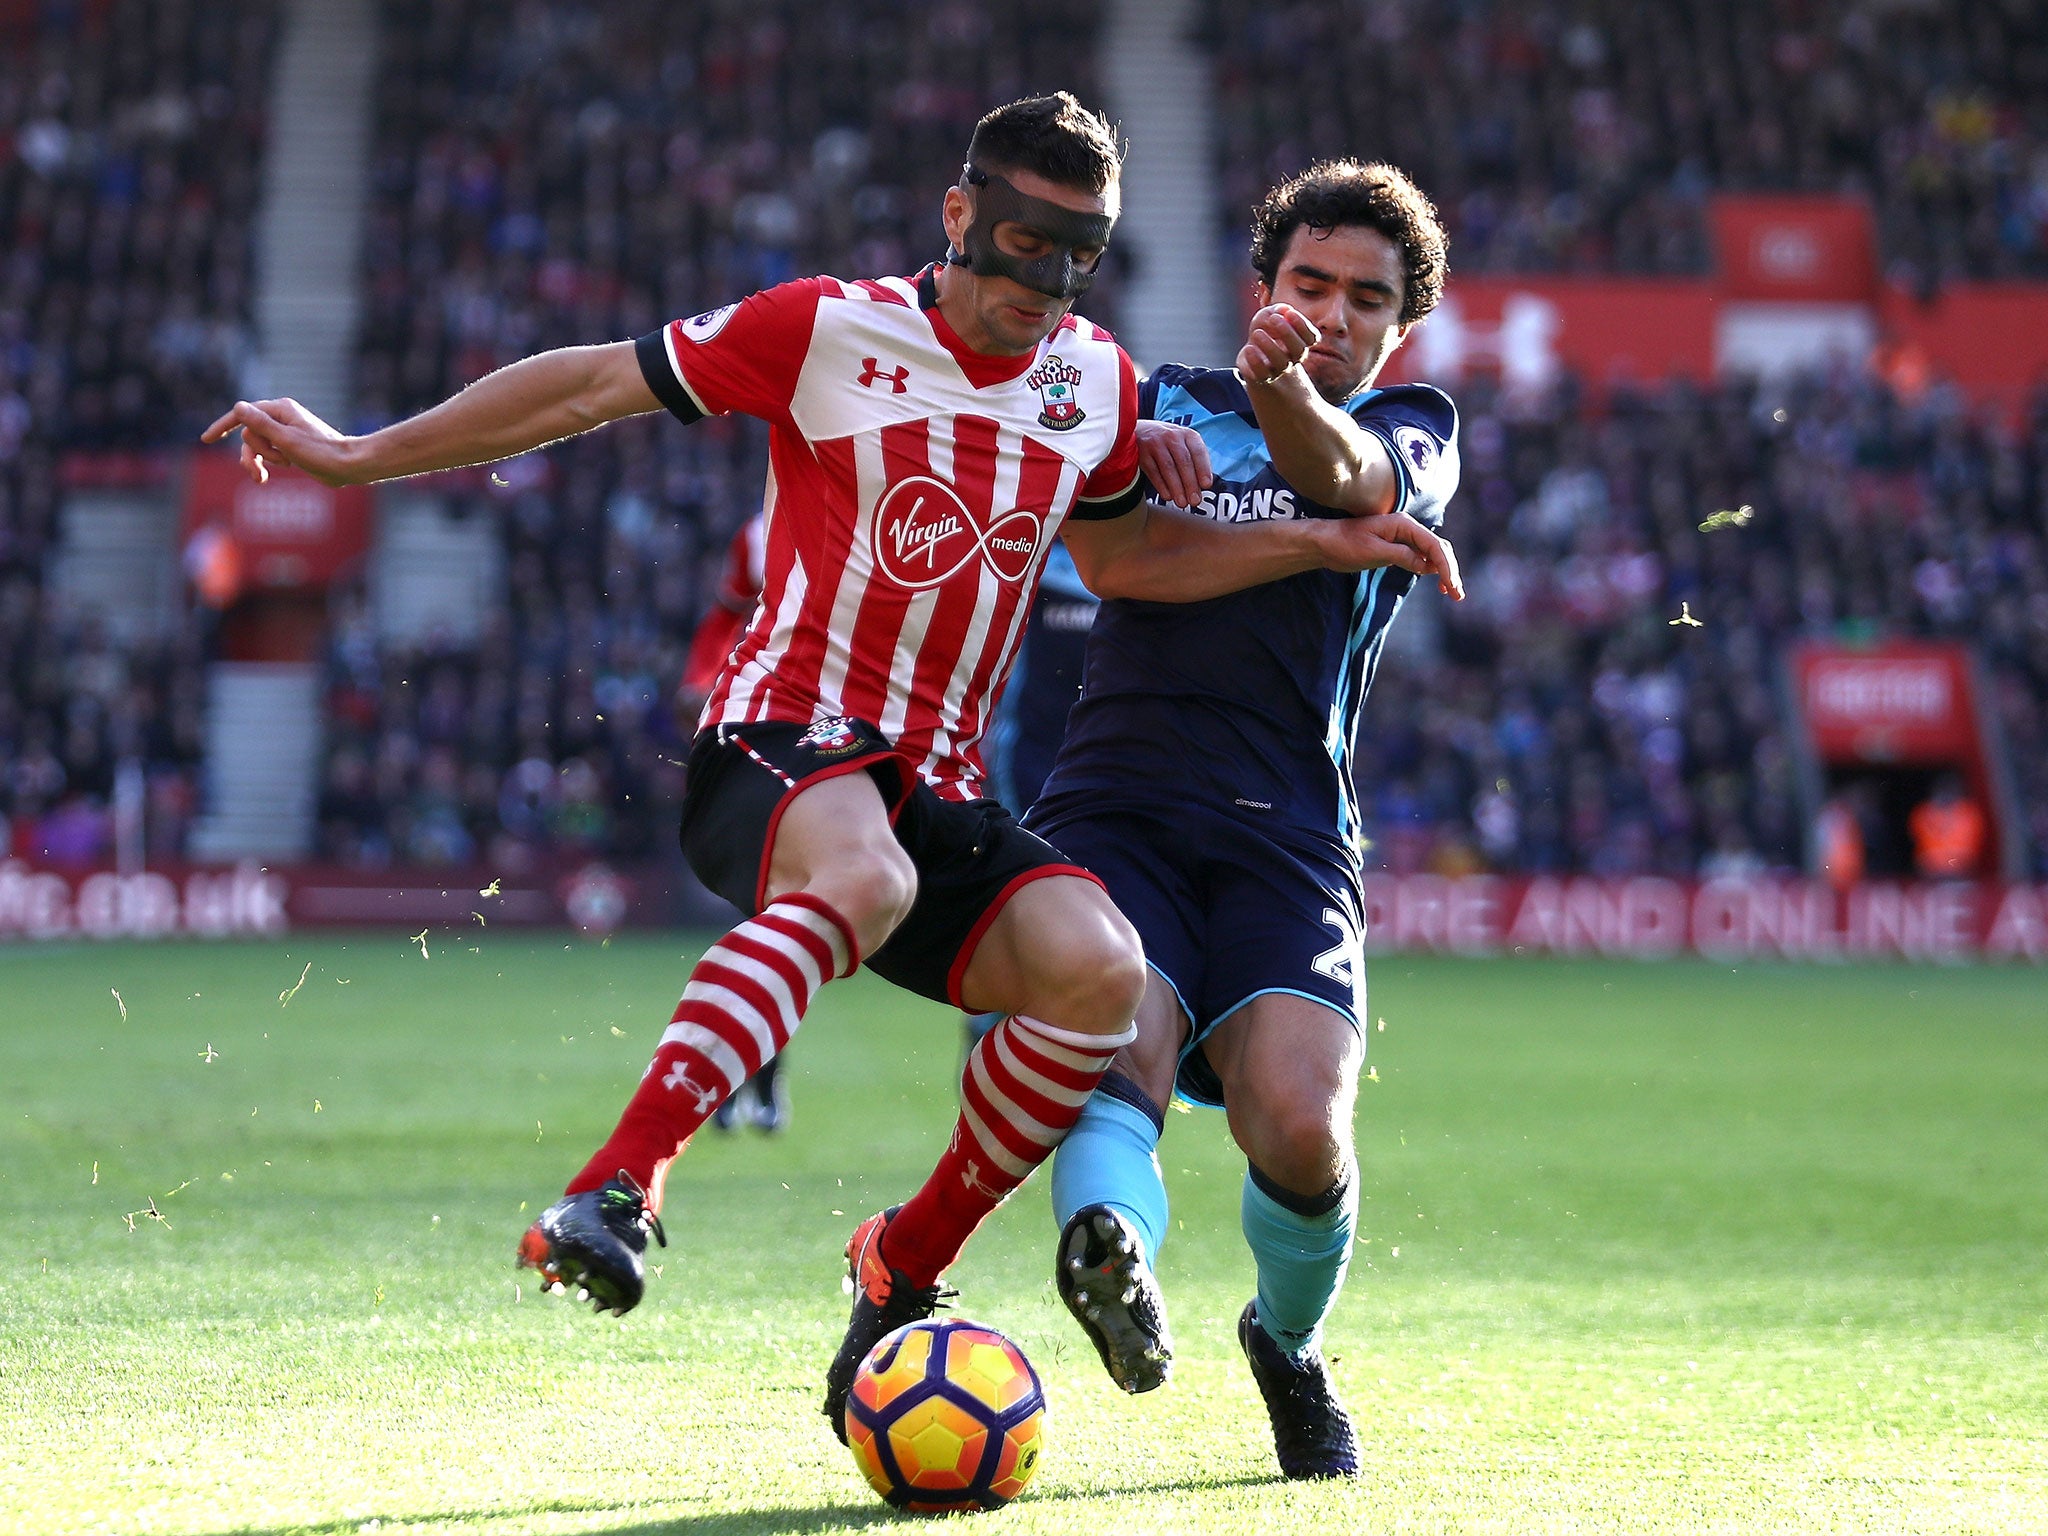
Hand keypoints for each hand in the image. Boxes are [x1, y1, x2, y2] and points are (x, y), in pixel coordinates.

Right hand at [200, 398, 360, 485]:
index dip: (222, 426)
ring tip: (263, 478)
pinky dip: (265, 464)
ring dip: (259, 461)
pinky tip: (264, 478)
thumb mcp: (286, 440)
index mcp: (279, 409)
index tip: (206, 440)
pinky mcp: (290, 445)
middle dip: (252, 453)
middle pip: (249, 433)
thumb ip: (261, 424)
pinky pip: (267, 453)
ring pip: (256, 445)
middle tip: (259, 472)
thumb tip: (238, 407)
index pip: (242, 413)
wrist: (348, 466)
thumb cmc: (321, 452)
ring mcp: (285, 431)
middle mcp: (281, 417)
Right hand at [1134, 419, 1211, 508]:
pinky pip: (1153, 472)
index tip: (1206, 485)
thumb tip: (1202, 486)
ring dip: (1176, 488)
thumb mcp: (1184, 445)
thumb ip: (1194, 461)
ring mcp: (1155, 443)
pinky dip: (1161, 486)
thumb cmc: (1168, 444)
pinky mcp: (1142, 453)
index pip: (1198, 451)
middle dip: (1190, 483)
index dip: (1203, 469)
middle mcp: (1172, 436)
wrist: (1140, 432)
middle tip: (1195, 501)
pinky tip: (1168, 496)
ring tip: (1182, 503)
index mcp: (1187, 435)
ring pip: (1168, 468)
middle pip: (1183, 461)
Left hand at [1237, 303, 1319, 385]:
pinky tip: (1249, 348)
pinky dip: (1256, 362)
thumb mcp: (1269, 315)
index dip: (1302, 325)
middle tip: (1274, 318)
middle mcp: (1293, 357)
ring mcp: (1279, 369)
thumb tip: (1284, 309)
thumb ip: (1276, 310)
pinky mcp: (1263, 377)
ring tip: (1257, 333)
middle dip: (1288, 333)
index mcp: (1301, 342)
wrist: (1252, 354)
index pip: (1311, 337)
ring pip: (1281, 362)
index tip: (1290, 313)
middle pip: (1299, 350)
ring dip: (1270, 346)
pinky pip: (1263, 374)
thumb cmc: (1266, 330)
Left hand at [1322, 510, 1463, 598]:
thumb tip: (1427, 566)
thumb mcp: (1374, 552)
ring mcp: (1402, 538)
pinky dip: (1431, 570)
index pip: (1434, 545)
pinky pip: (1420, 557)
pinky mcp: (1396, 548)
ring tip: (1453, 593)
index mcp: (1403, 524)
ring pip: (1432, 553)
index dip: (1446, 566)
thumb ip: (1402, 556)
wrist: (1324, 543)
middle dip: (1450, 570)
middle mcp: (1406, 528)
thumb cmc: (1345, 544)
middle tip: (1458, 594)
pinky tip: (1438, 583)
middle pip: (1438, 549)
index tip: (1451, 586)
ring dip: (1444, 571)